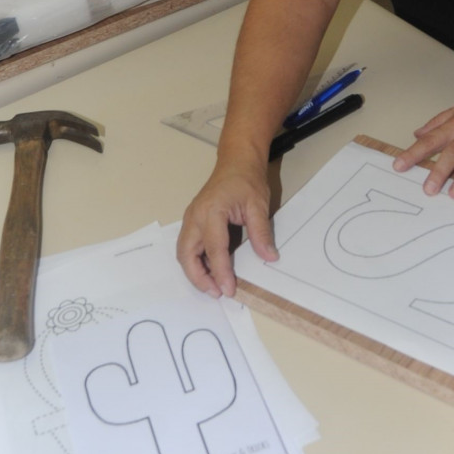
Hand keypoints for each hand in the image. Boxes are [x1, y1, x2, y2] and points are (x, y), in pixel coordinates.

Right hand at [176, 158, 278, 297]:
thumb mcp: (258, 205)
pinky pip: (188, 246)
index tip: (229, 290)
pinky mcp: (192, 221)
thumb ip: (261, 233)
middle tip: (216, 293)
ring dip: (195, 271)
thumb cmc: (247, 180)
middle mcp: (195, 216)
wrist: (236, 161)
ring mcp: (190, 218)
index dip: (220, 272)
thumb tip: (269, 257)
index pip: (214, 248)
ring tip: (213, 286)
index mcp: (211, 211)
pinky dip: (195, 262)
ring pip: (183, 252)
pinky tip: (210, 271)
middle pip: (186, 254)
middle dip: (198, 277)